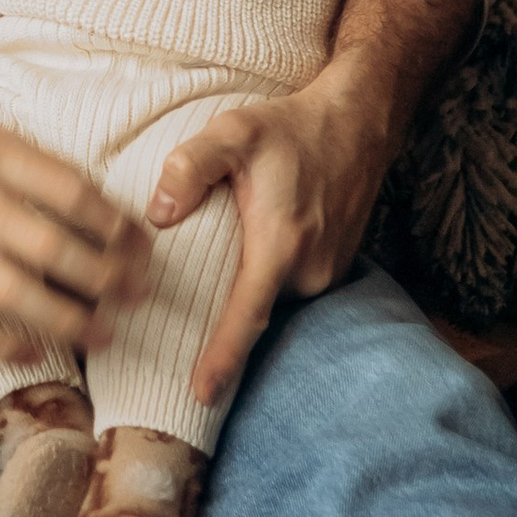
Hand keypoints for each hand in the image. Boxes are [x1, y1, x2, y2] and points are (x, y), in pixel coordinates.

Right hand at [0, 118, 145, 361]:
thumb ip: (26, 164)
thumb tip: (96, 204)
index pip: (74, 190)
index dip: (117, 223)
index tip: (140, 243)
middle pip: (58, 248)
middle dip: (109, 278)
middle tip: (137, 293)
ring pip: (25, 295)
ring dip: (74, 321)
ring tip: (106, 334)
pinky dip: (12, 345)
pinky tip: (38, 352)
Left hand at [147, 57, 393, 407]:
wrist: (358, 120)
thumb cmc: (291, 127)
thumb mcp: (233, 133)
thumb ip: (190, 167)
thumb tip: (157, 214)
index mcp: (281, 245)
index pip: (246, 317)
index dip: (222, 359)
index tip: (201, 395)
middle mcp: (310, 269)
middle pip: (252, 309)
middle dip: (219, 319)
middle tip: (176, 323)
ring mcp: (328, 271)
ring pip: (271, 297)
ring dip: (244, 293)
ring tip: (209, 280)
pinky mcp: (335, 267)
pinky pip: (290, 286)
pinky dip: (266, 280)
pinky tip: (246, 257)